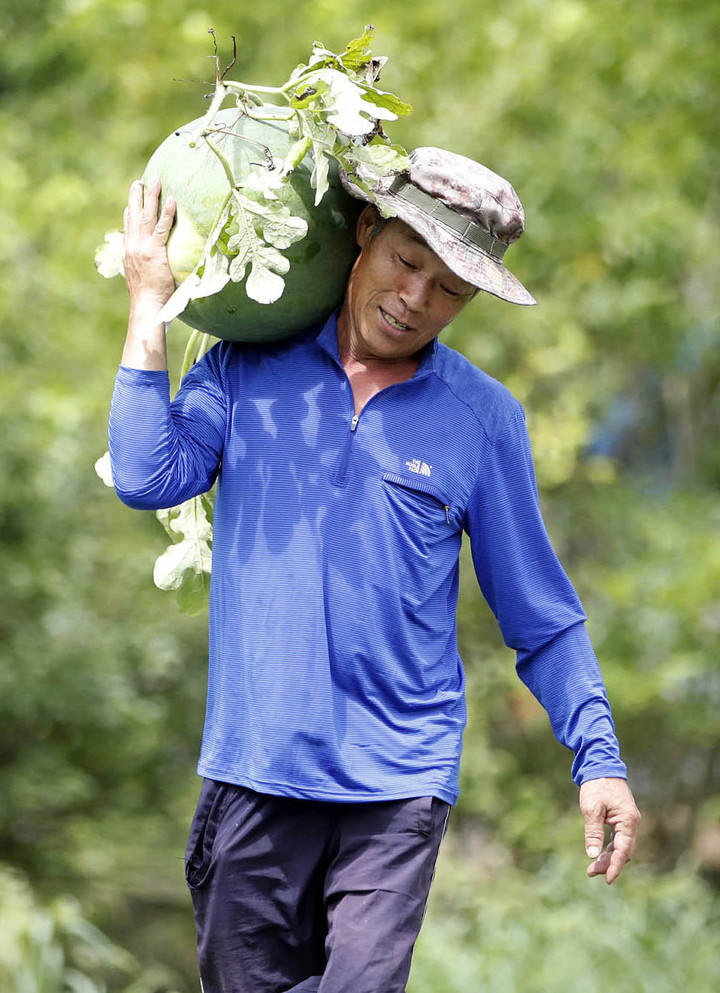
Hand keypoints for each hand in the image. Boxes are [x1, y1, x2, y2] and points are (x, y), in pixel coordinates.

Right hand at [123, 177, 176, 306]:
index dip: (129, 211)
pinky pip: (161, 228)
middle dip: (136, 196)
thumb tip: (150, 267)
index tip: (132, 199)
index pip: (128, 227)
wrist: (146, 307)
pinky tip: (171, 201)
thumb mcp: (139, 279)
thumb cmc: (147, 299)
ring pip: (146, 216)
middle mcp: (132, 247)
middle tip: (140, 181)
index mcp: (128, 253)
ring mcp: (142, 248)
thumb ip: (143, 268)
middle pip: (133, 215)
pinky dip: (167, 213)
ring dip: (151, 196)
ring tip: (155, 180)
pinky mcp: (155, 252)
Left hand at [579, 777, 640, 883]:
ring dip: (608, 858)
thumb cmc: (596, 786)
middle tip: (591, 872)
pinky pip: (618, 839)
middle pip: (623, 851)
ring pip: (621, 847)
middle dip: (609, 864)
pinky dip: (609, 848)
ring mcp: (628, 821)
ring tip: (592, 868)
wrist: (601, 765)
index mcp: (628, 820)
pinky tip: (599, 854)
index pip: (623, 850)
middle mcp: (632, 822)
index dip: (615, 866)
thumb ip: (593, 832)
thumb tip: (592, 855)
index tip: (608, 880)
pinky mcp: (622, 819)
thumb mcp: (592, 809)